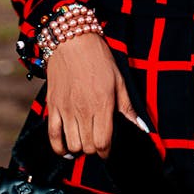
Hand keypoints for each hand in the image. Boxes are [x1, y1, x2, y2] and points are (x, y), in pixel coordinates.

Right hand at [46, 33, 142, 157]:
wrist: (72, 41)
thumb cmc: (98, 59)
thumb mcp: (119, 81)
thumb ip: (128, 108)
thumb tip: (141, 127)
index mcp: (102, 104)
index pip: (103, 143)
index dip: (107, 152)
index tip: (108, 149)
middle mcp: (83, 110)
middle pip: (88, 146)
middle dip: (95, 149)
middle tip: (98, 142)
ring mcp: (66, 109)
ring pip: (72, 144)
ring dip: (80, 148)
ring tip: (84, 141)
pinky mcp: (53, 106)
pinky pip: (52, 136)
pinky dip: (59, 147)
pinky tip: (66, 148)